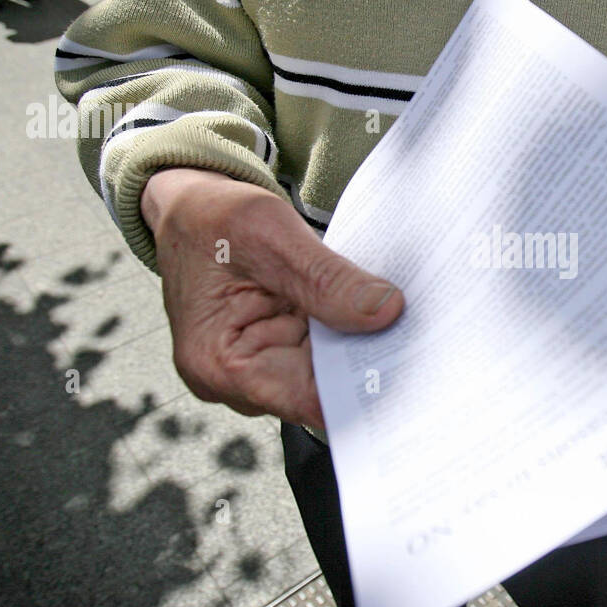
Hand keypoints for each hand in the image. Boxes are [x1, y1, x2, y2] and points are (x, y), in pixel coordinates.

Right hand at [142, 167, 402, 427]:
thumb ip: (326, 278)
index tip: (404, 375)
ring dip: (356, 346)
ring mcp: (254, 368)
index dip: (357, 390)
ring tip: (396, 321)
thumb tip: (384, 311)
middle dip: (363, 364)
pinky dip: (344, 334)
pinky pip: (319, 353)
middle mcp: (232, 379)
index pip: (303, 399)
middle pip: (318, 389)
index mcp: (218, 363)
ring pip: (324, 372)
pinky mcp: (272, 351)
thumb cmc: (211, 218)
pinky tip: (370, 314)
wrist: (189, 208)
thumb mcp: (270, 234)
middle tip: (416, 341)